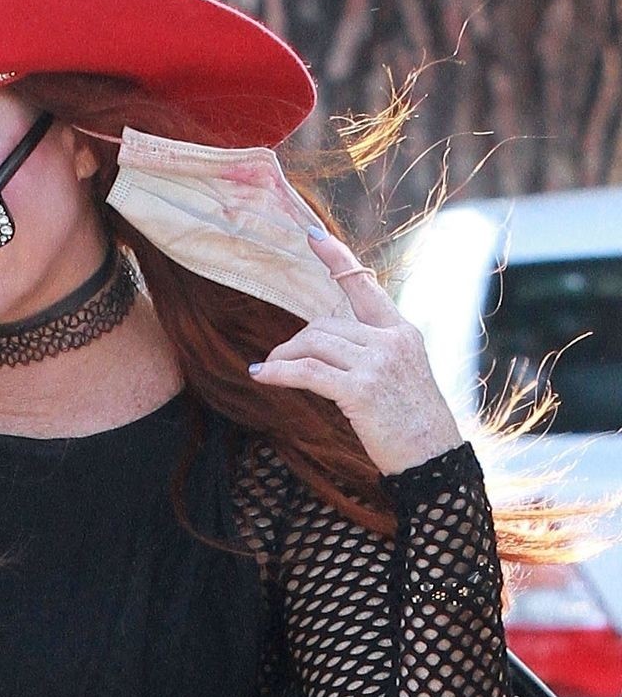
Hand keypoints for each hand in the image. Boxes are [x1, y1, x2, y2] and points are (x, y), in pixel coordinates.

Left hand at [246, 229, 465, 475]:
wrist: (434, 460)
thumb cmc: (415, 427)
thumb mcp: (404, 377)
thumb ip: (375, 353)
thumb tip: (332, 345)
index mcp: (402, 332)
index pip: (364, 285)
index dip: (336, 258)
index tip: (312, 236)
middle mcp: (391, 340)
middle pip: (326, 322)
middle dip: (295, 341)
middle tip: (276, 359)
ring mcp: (378, 363)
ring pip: (313, 343)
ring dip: (284, 356)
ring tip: (268, 370)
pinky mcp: (361, 389)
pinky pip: (307, 372)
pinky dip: (280, 373)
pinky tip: (263, 376)